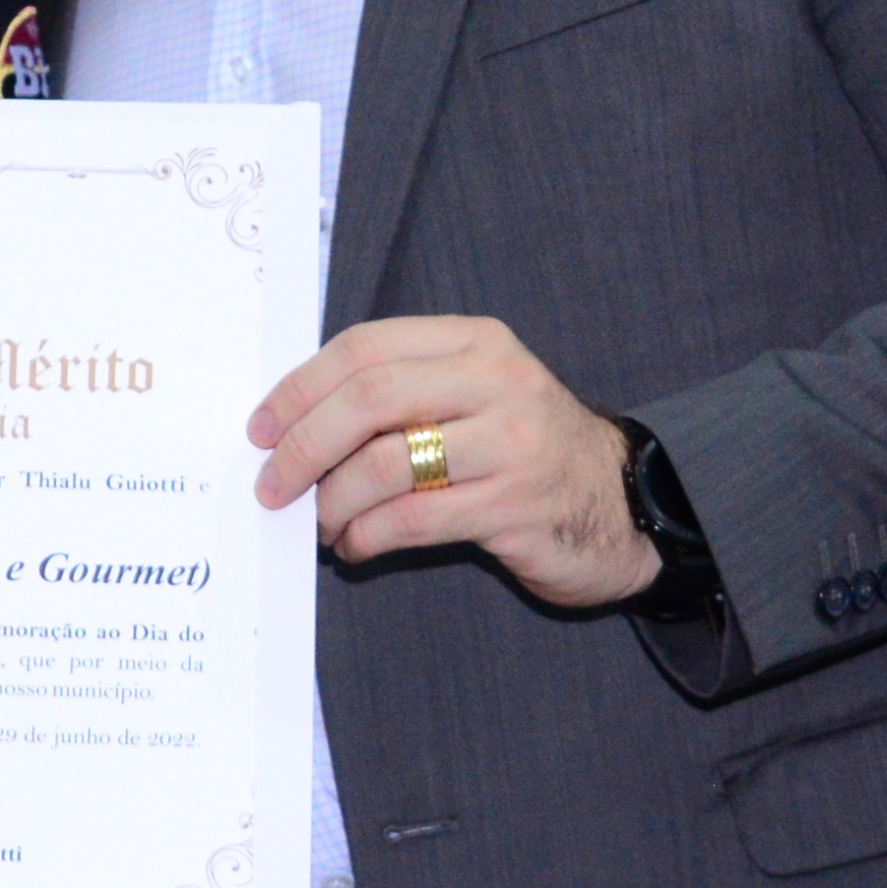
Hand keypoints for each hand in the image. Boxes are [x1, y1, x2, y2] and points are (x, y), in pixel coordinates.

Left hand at [250, 314, 659, 606]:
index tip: (261, 428)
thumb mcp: (474, 393)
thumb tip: (294, 423)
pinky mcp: (515, 507)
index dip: (301, 388)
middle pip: (369, 400)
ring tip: (321, 522)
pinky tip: (356, 545)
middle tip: (272, 485)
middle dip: (303, 446)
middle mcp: (497, 382)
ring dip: (334, 500)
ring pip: (386, 464)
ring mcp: (511, 444)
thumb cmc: (525, 446)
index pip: (365, 348)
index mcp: (476, 342)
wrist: (625, 502)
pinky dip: (368, 536)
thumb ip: (401, 391)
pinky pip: (415, 520)